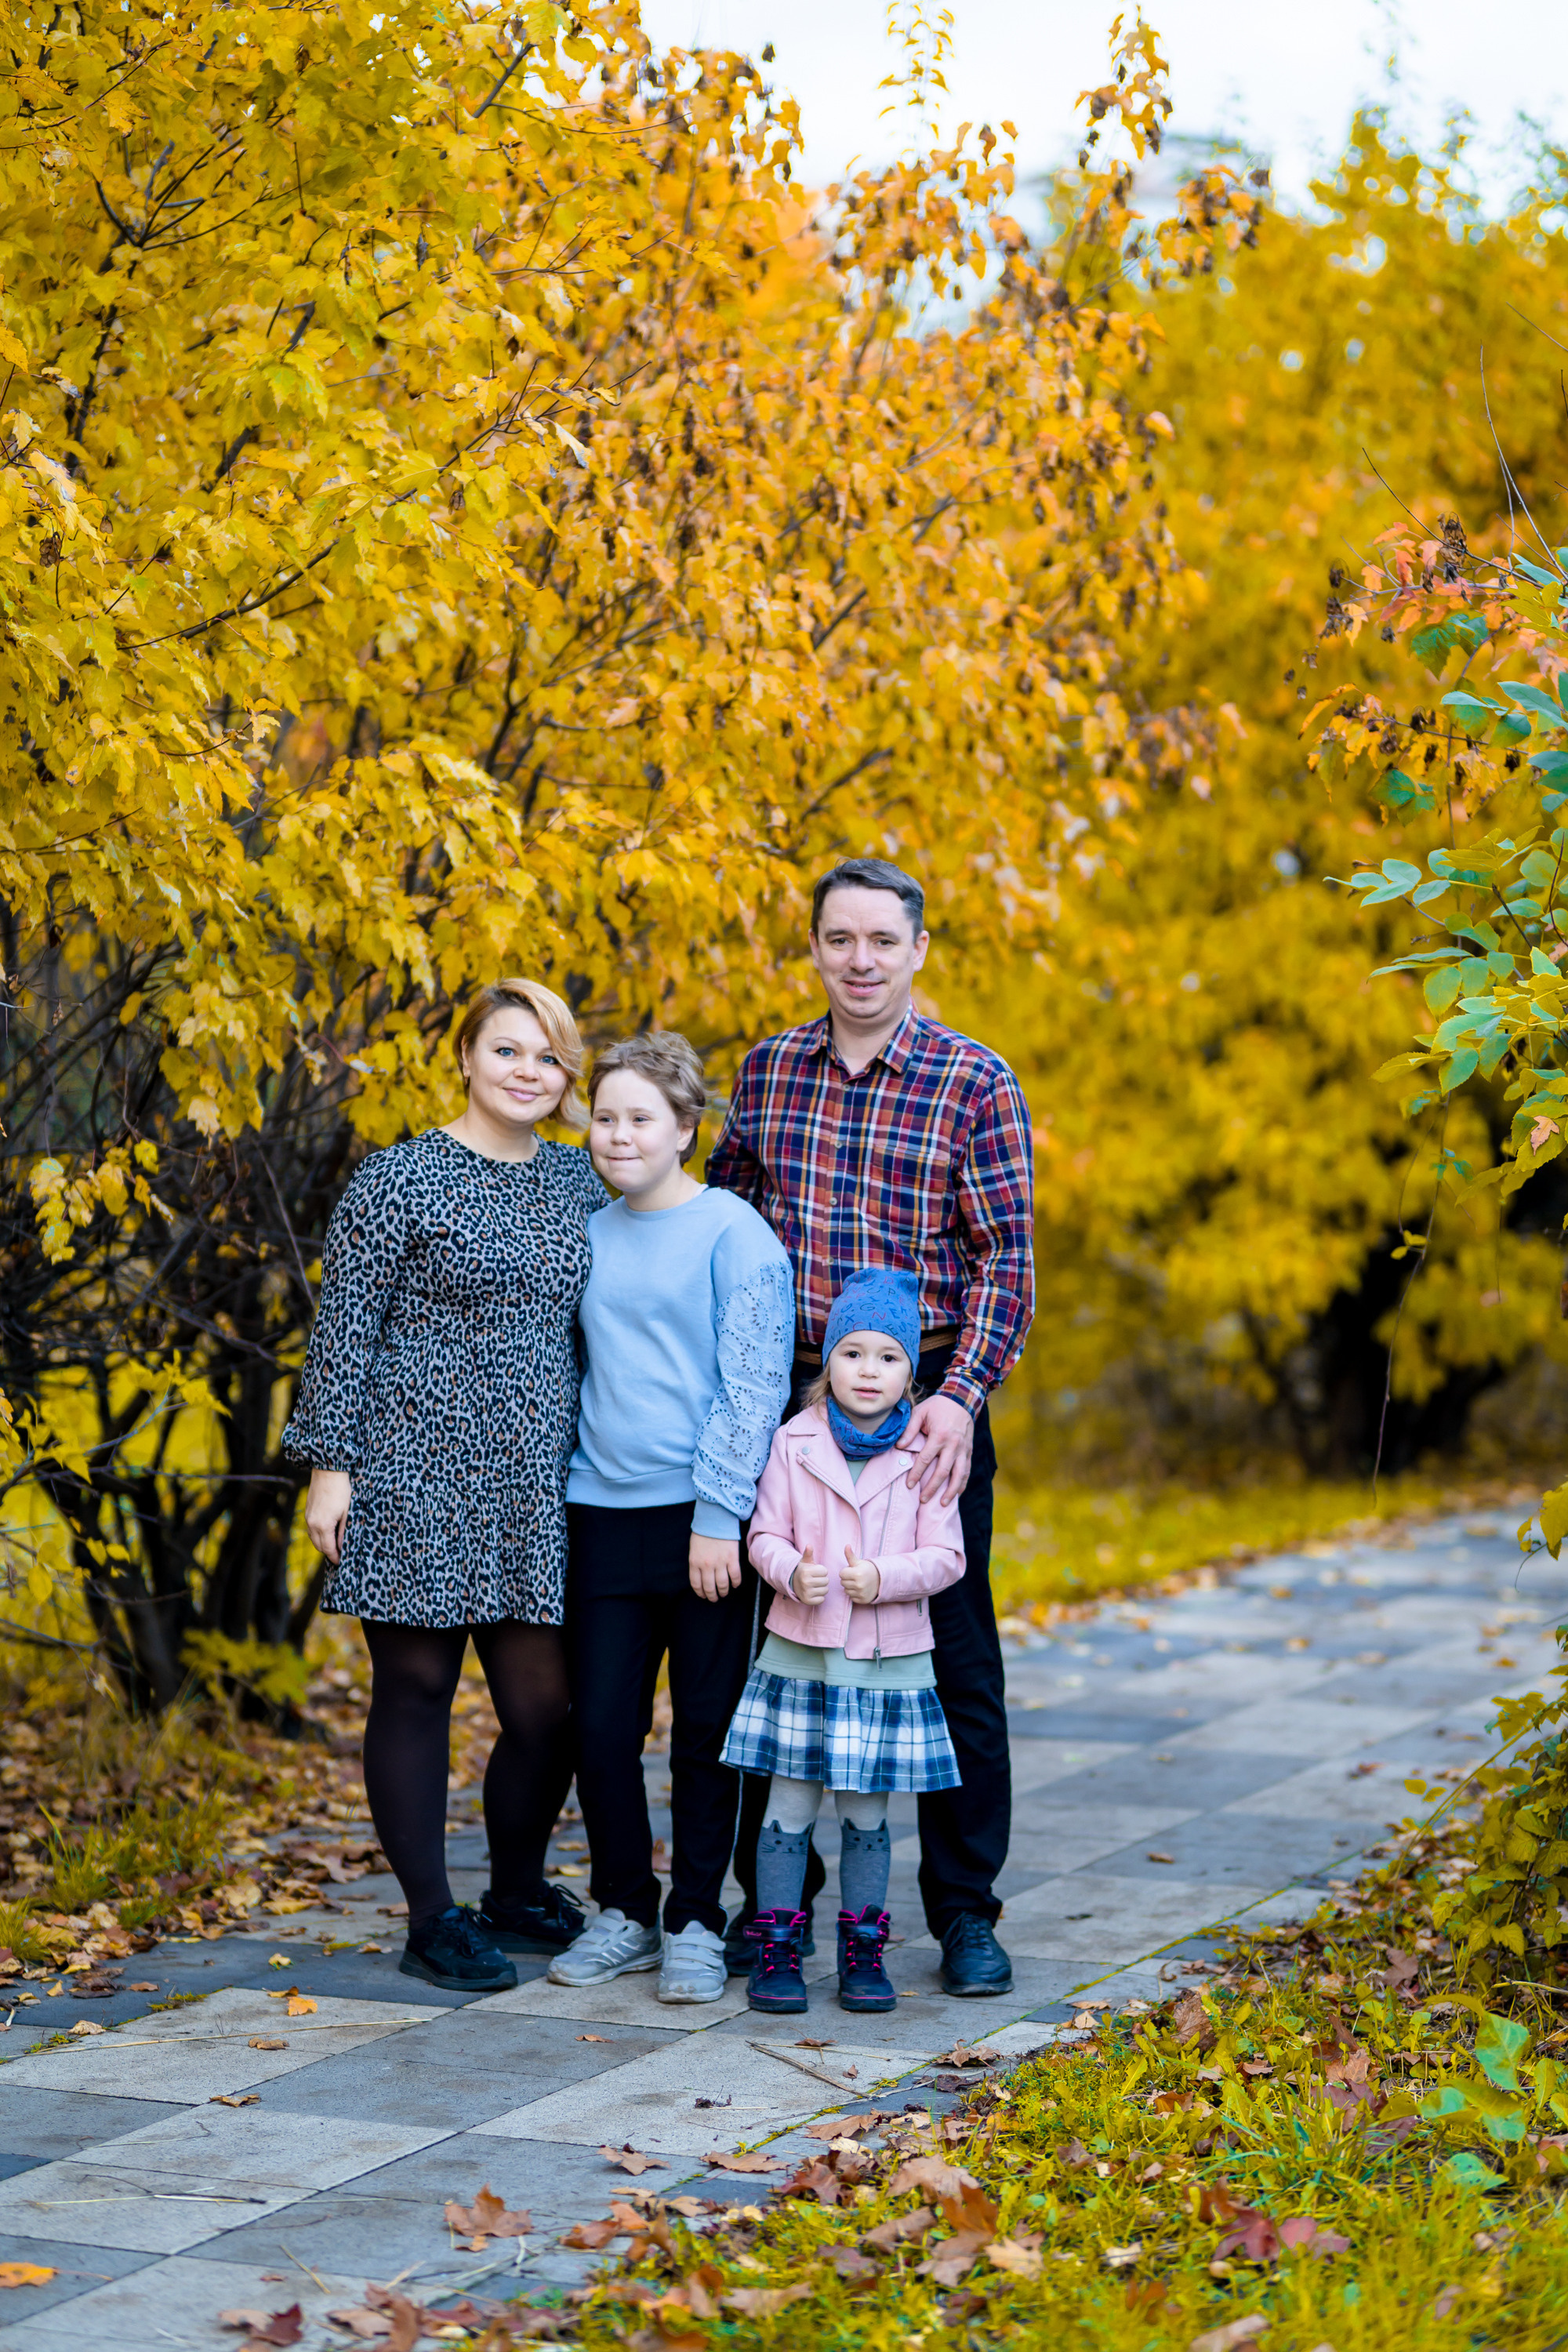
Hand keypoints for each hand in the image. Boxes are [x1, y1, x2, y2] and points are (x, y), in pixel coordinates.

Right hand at [304, 1469, 352, 1564]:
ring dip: (323, 1544)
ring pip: (313, 1538)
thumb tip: (343, 1546)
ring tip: (334, 1545)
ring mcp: (308, 1517)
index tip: (341, 1562)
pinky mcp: (307, 1511)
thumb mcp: (347, 1512)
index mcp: (323, 1525)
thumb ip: (344, 1531)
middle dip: (329, 1552)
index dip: (335, 1557)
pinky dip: (318, 1535)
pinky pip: (311, 1529)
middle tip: (340, 1555)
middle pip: (319, 1546)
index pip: (328, 1548)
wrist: (328, 1470)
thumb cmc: (341, 1490)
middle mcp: (312, 1524)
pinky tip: (327, 1532)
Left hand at [689, 1533, 741, 1602]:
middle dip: (712, 1596)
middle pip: (709, 1587)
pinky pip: (735, 1576)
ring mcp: (720, 1562)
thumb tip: (701, 1576)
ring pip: (722, 1584)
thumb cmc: (703, 1532)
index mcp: (694, 1562)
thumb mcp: (693, 1549)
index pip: (696, 1584)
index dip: (701, 1593)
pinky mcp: (732, 1558)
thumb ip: (696, 1563)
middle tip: (714, 1598)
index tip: (704, 1596)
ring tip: (724, 1593)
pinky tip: (735, 1585)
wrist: (715, 1518)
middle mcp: (706, 1565)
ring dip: (724, 1591)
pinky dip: (735, 1583)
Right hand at [790, 1544, 828, 1605]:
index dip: (821, 1571)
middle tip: (815, 1579)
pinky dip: (819, 1597)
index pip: (825, 1571)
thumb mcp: (805, 1561)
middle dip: (822, 1580)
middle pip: (826, 1581)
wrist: (793, 1584)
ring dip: (822, 1588)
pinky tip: (813, 1593)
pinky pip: (822, 1599)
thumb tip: (809, 1545)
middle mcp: (805, 1582)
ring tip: (814, 1586)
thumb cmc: (803, 1571)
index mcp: (806, 1571)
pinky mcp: (807, 1601)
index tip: (815, 1572)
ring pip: (825, 1590)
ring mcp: (806, 1592)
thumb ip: (808, 1553)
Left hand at [841, 1544, 880, 1604]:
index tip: (852, 1571)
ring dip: (850, 1587)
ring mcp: (861, 1593)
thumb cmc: (868, 1569)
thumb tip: (846, 1545)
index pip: (841, 1574)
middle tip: (855, 1577)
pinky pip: (851, 1597)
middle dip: (847, 1579)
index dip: (846, 1571)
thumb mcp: (859, 1562)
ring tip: (858, 1583)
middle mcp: (859, 1584)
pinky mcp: (862, 1600)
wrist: (881, 1580)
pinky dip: (854, 1594)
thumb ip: (850, 1555)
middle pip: (842, 1582)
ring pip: (846, 1591)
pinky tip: (860, 1589)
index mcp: (857, 1574)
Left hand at [896, 1391, 973, 1505]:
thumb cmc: (937, 1406)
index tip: (909, 1484)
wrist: (962, 1399)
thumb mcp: (920, 1412)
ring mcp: (963, 1449)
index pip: (926, 1459)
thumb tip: (899, 1446)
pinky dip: (962, 1483)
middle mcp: (954, 1445)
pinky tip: (957, 1494)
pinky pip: (967, 1470)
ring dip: (951, 1491)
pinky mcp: (969, 1451)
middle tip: (923, 1499)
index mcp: (940, 1435)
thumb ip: (909, 1430)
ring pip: (959, 1474)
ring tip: (943, 1504)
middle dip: (933, 1487)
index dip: (917, 1473)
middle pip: (943, 1471)